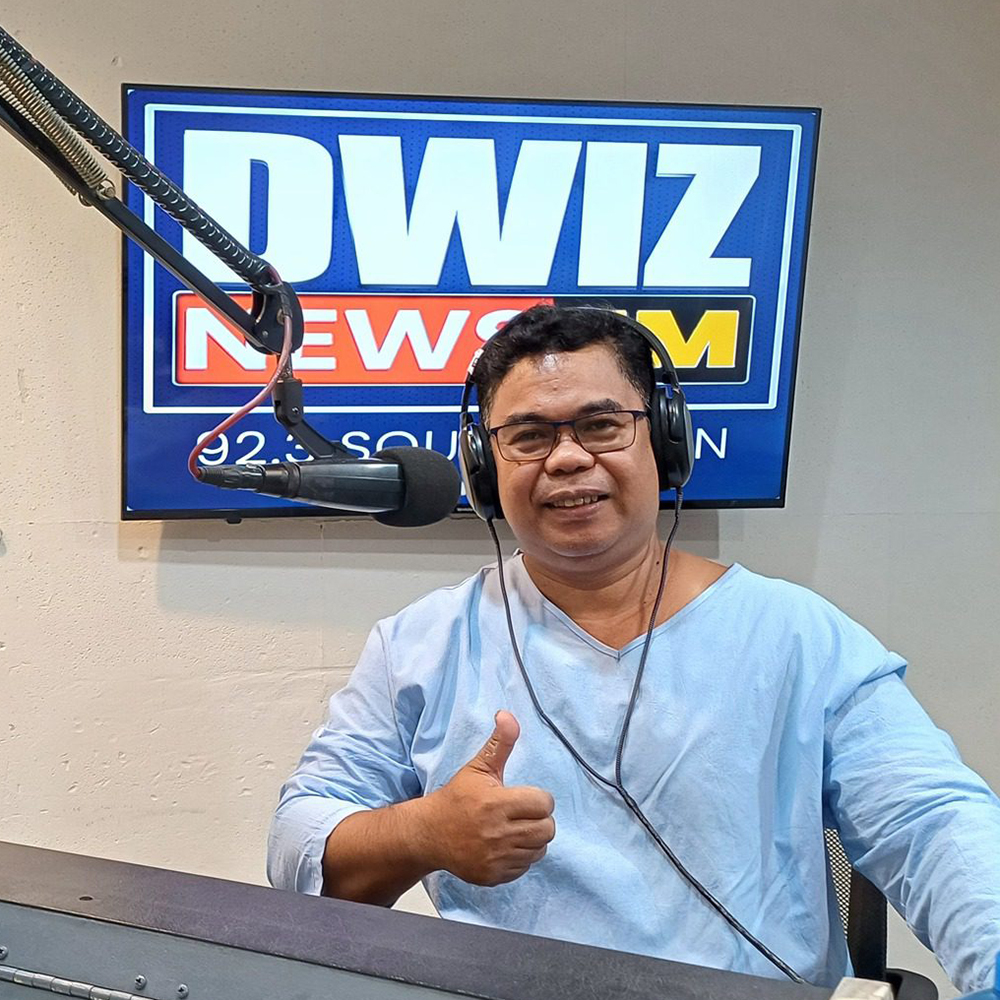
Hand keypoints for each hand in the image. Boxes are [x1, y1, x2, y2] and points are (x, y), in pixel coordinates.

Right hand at [423, 711, 554, 886]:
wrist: (430, 833)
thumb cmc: (457, 798)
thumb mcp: (478, 767)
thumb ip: (500, 743)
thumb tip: (508, 715)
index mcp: (496, 804)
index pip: (544, 804)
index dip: (538, 799)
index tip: (523, 797)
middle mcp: (497, 833)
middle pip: (547, 829)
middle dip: (539, 819)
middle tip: (523, 814)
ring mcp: (495, 858)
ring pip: (539, 850)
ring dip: (532, 839)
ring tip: (515, 828)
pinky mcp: (493, 876)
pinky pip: (525, 867)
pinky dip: (521, 857)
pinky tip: (506, 845)